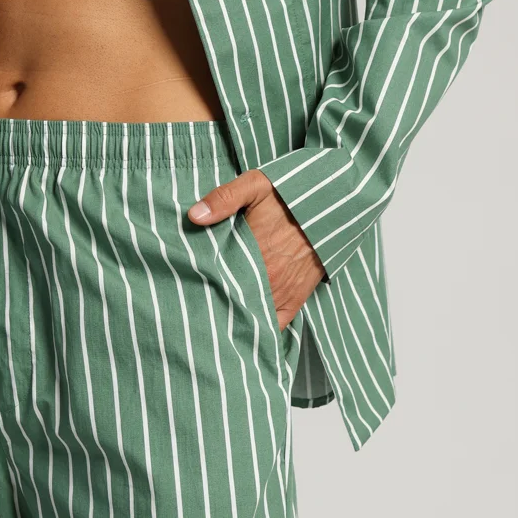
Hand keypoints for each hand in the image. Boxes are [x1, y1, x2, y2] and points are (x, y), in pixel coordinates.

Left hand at [188, 168, 326, 330]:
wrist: (333, 203)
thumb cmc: (290, 195)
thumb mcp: (255, 185)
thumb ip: (224, 198)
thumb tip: (194, 216)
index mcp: (252, 253)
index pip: (217, 281)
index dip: (200, 288)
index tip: (184, 292)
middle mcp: (267, 278)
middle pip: (231, 302)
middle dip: (213, 306)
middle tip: (193, 310)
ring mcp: (282, 291)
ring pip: (251, 317)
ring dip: (234, 319)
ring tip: (213, 324)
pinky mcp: (296, 298)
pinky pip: (275, 324)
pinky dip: (261, 330)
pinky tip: (244, 332)